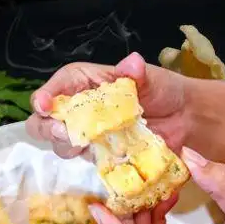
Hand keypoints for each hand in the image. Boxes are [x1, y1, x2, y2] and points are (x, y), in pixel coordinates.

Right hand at [25, 52, 189, 158]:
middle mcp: (78, 109)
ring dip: (68, 146)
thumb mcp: (150, 78)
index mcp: (83, 83)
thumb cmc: (162, 90)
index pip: (54, 88)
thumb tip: (132, 63)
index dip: (43, 97)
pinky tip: (109, 155)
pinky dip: (92, 160)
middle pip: (42, 122)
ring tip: (90, 144)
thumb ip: (136, 73)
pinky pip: (85, 160)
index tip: (44, 106)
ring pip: (60, 144)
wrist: (182, 118)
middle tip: (64, 132)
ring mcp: (86, 134)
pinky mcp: (99, 153)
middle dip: (46, 128)